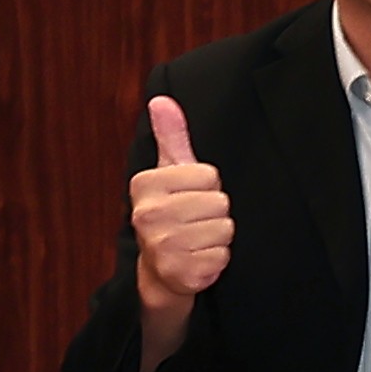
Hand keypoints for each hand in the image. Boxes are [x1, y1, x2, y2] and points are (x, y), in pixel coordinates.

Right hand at [127, 97, 232, 321]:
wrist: (160, 270)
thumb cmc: (170, 213)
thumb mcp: (170, 172)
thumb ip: (171, 136)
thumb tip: (162, 99)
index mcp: (145, 185)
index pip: (209, 174)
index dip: (207, 186)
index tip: (189, 196)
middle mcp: (147, 214)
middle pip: (220, 201)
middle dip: (215, 211)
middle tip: (194, 220)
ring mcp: (162, 245)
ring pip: (225, 228)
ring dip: (218, 236)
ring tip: (196, 239)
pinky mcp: (181, 272)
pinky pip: (223, 256)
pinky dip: (218, 259)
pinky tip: (198, 258)